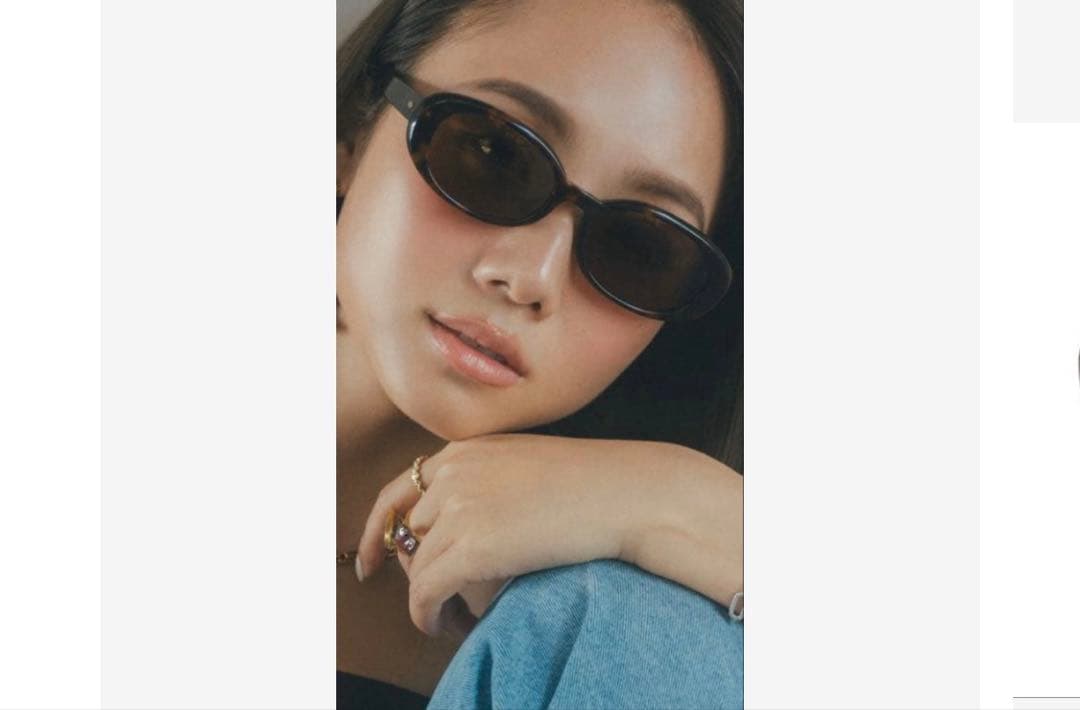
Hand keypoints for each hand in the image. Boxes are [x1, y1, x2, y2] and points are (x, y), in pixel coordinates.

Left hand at [355, 433, 675, 635]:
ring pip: (419, 567)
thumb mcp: (526, 465)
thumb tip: (457, 526)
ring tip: (448, 616)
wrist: (627, 494)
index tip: (370, 558)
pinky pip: (426, 592)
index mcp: (465, 450)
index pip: (399, 490)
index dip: (376, 527)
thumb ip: (486, 481)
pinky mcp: (472, 547)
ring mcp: (461, 508)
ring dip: (428, 596)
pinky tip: (441, 626)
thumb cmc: (593, 483)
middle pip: (410, 533)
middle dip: (416, 568)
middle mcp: (454, 474)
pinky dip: (426, 615)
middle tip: (433, 596)